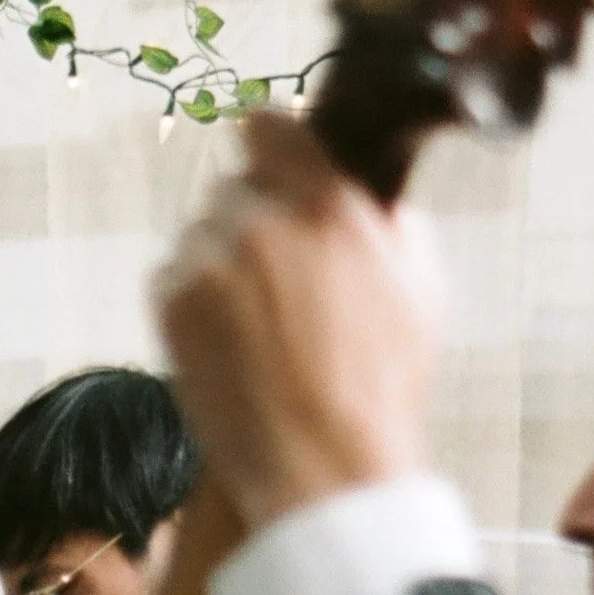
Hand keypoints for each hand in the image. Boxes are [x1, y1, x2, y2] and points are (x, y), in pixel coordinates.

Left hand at [155, 109, 438, 529]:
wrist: (324, 468)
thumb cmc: (380, 389)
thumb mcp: (422, 291)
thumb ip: (392, 225)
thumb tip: (368, 200)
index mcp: (329, 204)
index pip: (270, 126)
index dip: (269, 146)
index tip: (270, 164)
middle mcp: (265, 219)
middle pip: (233, 190)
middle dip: (251, 222)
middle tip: (275, 279)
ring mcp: (212, 259)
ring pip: (200, 235)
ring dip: (219, 265)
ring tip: (254, 328)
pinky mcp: (173, 302)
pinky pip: (171, 277)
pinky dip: (191, 302)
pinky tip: (226, 345)